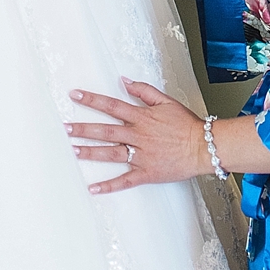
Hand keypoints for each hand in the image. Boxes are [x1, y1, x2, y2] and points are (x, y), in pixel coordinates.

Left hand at [67, 79, 209, 192]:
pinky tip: (93, 188)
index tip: (75, 96)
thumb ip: (144, 91)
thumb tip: (125, 81)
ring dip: (90, 152)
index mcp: (143, 118)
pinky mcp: (146, 172)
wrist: (205, 147)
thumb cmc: (188, 125)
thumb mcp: (168, 102)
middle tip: (65, 128)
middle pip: (105, 131)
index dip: (92, 100)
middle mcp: (138, 136)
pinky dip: (108, 186)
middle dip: (83, 129)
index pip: (112, 106)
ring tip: (73, 150)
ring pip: (110, 153)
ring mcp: (141, 155)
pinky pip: (124, 180)